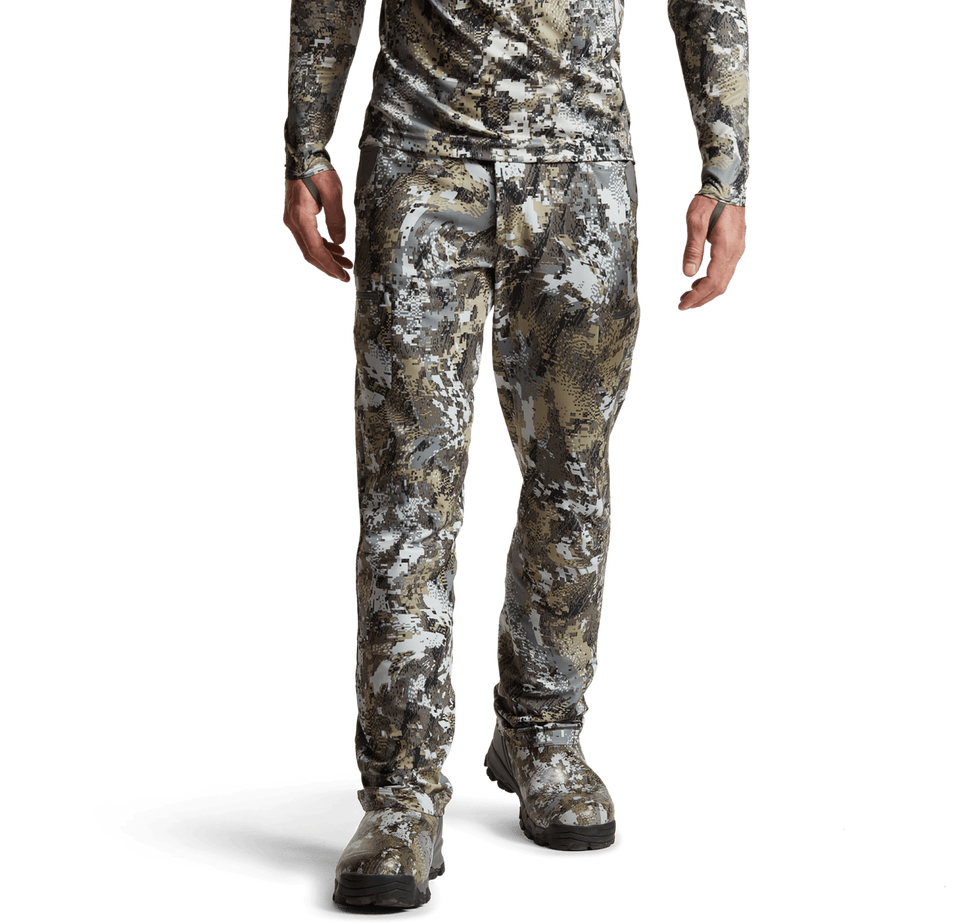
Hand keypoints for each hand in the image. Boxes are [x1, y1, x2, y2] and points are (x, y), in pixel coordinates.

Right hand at [281, 170, 353, 284]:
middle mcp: (293, 222)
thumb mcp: (333, 195)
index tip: (342, 275)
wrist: (304, 157)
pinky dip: (321, 245)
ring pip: (309, 247)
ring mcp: (293, 220)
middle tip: (344, 274)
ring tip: (345, 262)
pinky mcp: (296, 217)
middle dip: (328, 266)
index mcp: (301, 218)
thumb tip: (340, 242)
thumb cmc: (317, 172)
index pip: (316, 251)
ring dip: (327, 256)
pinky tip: (335, 247)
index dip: (329, 265)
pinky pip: (308, 237)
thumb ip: (336, 220)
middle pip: (309, 253)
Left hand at [676, 194, 746, 313]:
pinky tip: (700, 282)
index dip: (696, 296)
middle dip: (701, 299)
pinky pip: (726, 272)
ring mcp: (737, 251)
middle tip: (684, 306)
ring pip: (724, 281)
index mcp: (724, 249)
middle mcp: (734, 253)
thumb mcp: (696, 223)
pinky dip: (713, 282)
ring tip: (690, 297)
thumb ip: (692, 249)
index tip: (682, 304)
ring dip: (707, 292)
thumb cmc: (710, 201)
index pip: (711, 282)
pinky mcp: (735, 248)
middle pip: (719, 286)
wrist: (726, 186)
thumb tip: (688, 273)